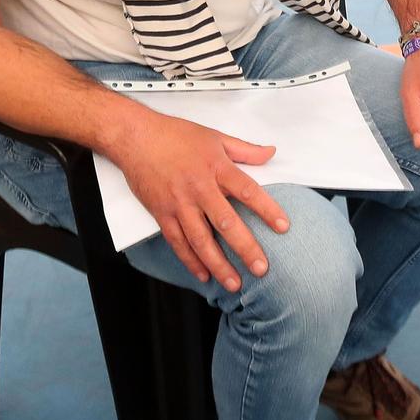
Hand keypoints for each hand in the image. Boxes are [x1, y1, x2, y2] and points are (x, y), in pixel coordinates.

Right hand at [107, 111, 288, 291]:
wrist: (136, 138)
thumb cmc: (175, 135)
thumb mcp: (215, 137)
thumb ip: (245, 149)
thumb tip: (270, 152)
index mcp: (216, 168)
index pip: (248, 191)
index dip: (267, 210)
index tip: (283, 227)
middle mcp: (199, 189)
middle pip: (226, 223)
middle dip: (245, 248)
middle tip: (261, 268)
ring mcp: (179, 204)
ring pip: (201, 241)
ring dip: (218, 265)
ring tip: (234, 283)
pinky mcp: (162, 214)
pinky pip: (178, 243)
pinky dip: (191, 261)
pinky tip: (203, 275)